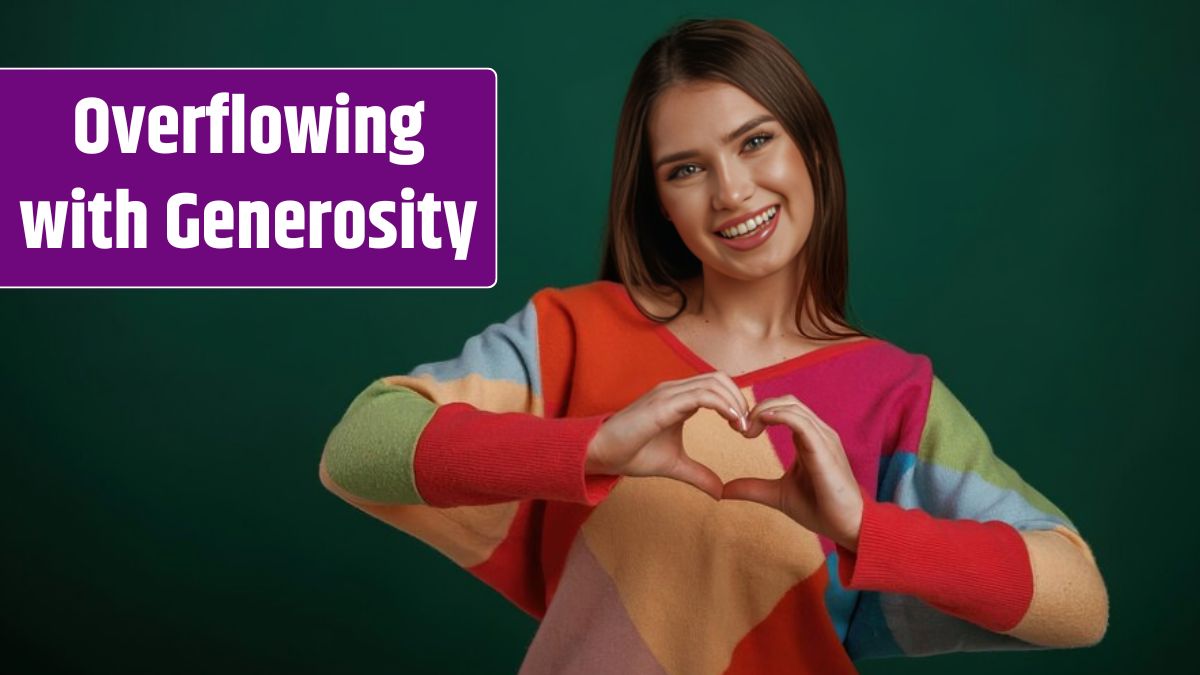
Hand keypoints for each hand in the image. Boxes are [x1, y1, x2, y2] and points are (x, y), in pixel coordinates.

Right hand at [586, 372, 749, 499]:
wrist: (601, 454)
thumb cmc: (632, 454)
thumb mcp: (674, 465)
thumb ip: (699, 474)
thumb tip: (720, 492)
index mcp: (678, 399)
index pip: (716, 386)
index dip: (735, 403)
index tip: (744, 429)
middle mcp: (675, 390)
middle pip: (720, 378)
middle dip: (740, 399)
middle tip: (748, 427)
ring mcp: (668, 393)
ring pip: (714, 383)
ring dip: (735, 402)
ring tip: (742, 427)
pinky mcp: (663, 403)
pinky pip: (702, 395)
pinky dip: (723, 406)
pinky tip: (732, 423)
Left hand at [721, 395, 864, 550]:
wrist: (848, 527)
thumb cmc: (820, 509)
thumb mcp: (778, 495)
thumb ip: (753, 488)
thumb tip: (723, 491)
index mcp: (808, 439)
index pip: (783, 409)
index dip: (759, 413)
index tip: (741, 432)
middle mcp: (818, 433)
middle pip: (786, 401)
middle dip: (759, 408)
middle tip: (740, 428)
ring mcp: (824, 438)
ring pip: (793, 406)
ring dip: (765, 411)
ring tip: (747, 429)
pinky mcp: (825, 449)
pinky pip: (802, 422)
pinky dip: (780, 416)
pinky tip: (762, 422)